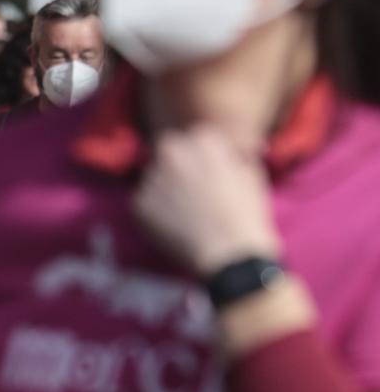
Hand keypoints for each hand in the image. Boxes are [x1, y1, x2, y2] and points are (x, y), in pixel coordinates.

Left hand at [134, 126, 281, 276]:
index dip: (196, 157)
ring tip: (184, 214)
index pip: (191, 139)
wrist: (230, 253)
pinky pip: (143, 202)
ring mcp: (153, 177)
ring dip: (163, 188)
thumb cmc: (247, 216)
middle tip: (186, 189)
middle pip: (166, 150)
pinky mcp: (139, 202)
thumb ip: (235, 156)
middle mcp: (174, 153)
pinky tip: (173, 226)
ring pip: (153, 177)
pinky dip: (154, 212)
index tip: (203, 173)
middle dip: (173, 164)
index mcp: (203, 141)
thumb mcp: (251, 175)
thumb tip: (234, 150)